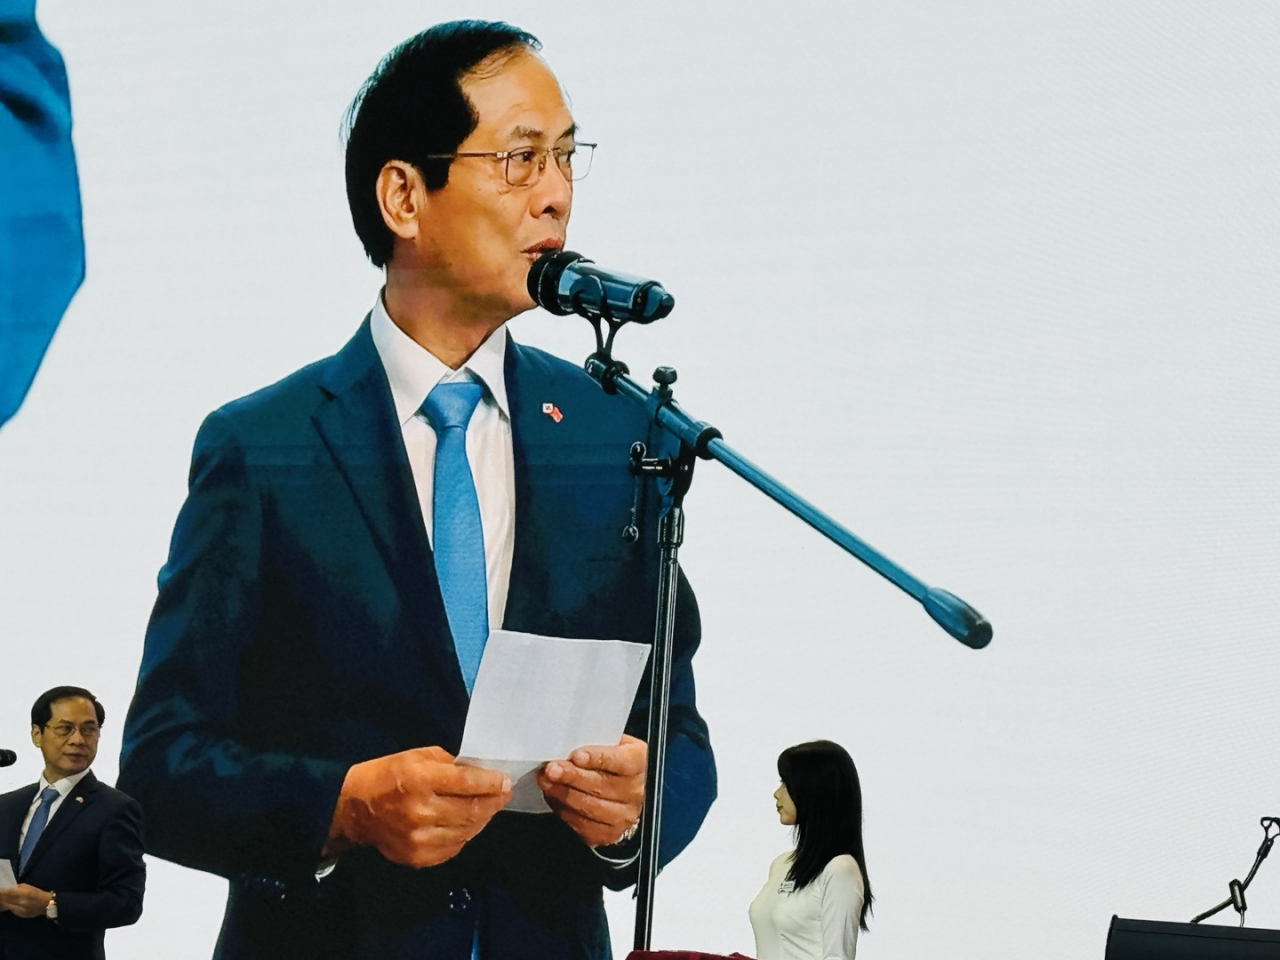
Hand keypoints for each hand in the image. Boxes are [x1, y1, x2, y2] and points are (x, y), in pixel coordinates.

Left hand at [0, 884, 51, 918]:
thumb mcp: (29, 887)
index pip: (8, 892)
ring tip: (0, 900)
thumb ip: (19, 888)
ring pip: (7, 906)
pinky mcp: (20, 914)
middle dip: (1, 897)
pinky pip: (11, 910)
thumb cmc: (38, 893)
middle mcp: (21, 902)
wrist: (47, 904)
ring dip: (2, 903)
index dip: (2, 892)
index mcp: (24, 893)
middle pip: (6, 900)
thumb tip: (9, 889)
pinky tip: (6, 905)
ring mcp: (20, 909)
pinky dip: (8, 907)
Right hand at [325, 746, 511, 867]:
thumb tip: (479, 773)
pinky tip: (468, 824)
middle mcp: (421, 811)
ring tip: (489, 808)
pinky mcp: (417, 857)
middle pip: (471, 810)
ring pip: (466, 831)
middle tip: (503, 795)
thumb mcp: (417, 756)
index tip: (505, 781)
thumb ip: (449, 764)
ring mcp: (419, 838)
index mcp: (420, 779)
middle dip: (493, 802)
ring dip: (482, 819)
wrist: (354, 809)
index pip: (467, 783)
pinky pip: (453, 848)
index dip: (491, 783)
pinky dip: (465, 835)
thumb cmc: (387, 775)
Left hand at [536, 734, 645, 846]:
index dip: (598, 758)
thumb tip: (568, 743)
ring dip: (563, 794)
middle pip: (602, 785)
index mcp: (640, 762)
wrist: (627, 790)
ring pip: (590, 807)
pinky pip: (582, 825)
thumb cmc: (616, 762)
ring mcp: (624, 815)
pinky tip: (554, 797)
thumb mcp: (614, 744)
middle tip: (552, 769)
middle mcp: (635, 791)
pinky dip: (564, 810)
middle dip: (572, 777)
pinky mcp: (608, 833)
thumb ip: (596, 742)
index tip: (576, 756)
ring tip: (547, 782)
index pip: (621, 761)